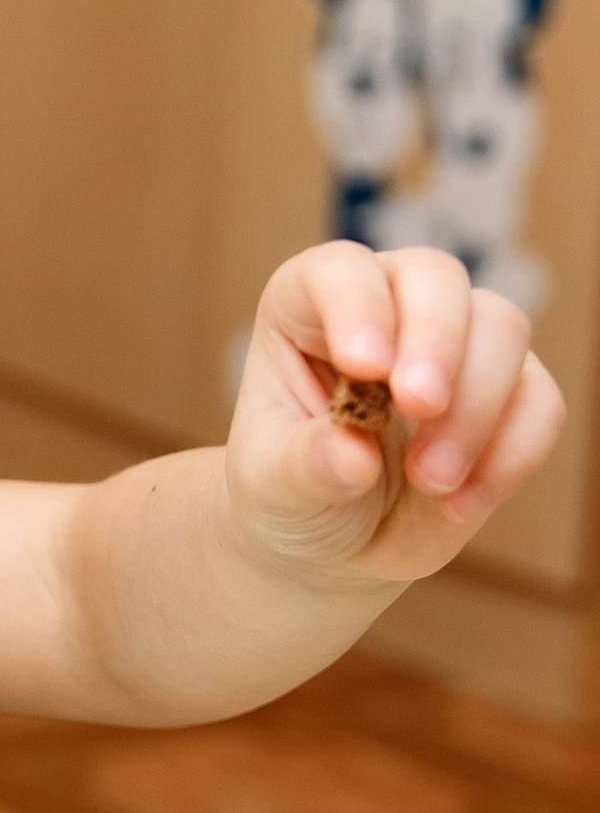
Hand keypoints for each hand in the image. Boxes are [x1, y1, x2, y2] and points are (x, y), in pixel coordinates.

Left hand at [225, 243, 564, 589]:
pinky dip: (511, 454)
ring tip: (430, 483)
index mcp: (310, 306)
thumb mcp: (271, 485)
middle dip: (437, 343)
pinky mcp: (510, 394)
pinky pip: (540, 400)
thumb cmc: (290, 491)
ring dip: (475, 408)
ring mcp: (457, 344)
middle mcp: (389, 305)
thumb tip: (353, 457)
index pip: (341, 272)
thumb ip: (303, 466)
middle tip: (420, 408)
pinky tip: (461, 503)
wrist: (336, 541)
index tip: (364, 366)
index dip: (358, 306)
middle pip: (437, 278)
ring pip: (501, 329)